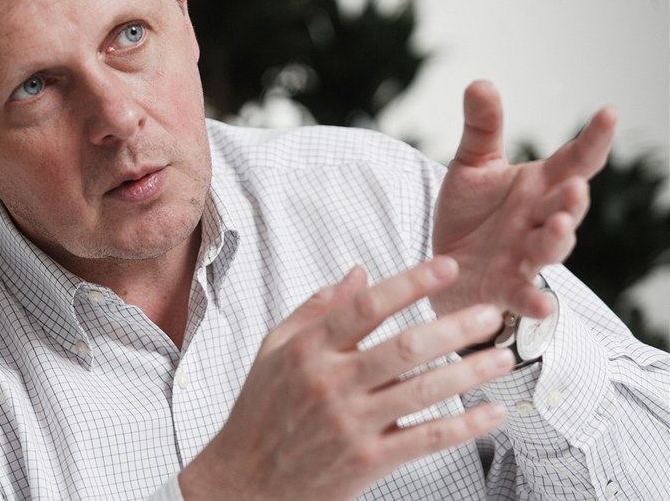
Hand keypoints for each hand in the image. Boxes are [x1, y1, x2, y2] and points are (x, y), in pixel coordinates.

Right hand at [179, 257, 514, 500]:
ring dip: (470, 372)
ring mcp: (351, 424)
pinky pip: (425, 439)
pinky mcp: (367, 461)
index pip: (365, 307)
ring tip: (501, 356)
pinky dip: (464, 426)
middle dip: (454, 327)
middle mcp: (331, 383)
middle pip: (404, 348)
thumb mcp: (274, 348)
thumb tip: (359, 273)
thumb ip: (316, 308)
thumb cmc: (261, 410)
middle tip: (489, 313)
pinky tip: (492, 413)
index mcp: (309, 350)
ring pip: (423, 391)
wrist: (245, 479)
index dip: (410, 283)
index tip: (447, 267)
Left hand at [430, 81, 615, 318]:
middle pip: (568, 207)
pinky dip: (534, 302)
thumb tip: (481, 83)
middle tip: (573, 187)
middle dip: (573, 198)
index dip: (594, 139)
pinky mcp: (505, 288)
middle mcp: (539, 220)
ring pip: (551, 248)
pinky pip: (525, 296)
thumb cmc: (469, 214)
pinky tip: (542, 305)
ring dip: (558, 239)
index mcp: (538, 186)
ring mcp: (525, 256)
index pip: (575, 160)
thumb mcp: (472, 166)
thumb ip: (482, 129)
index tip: (609, 112)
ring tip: (559, 226)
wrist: (444, 266)